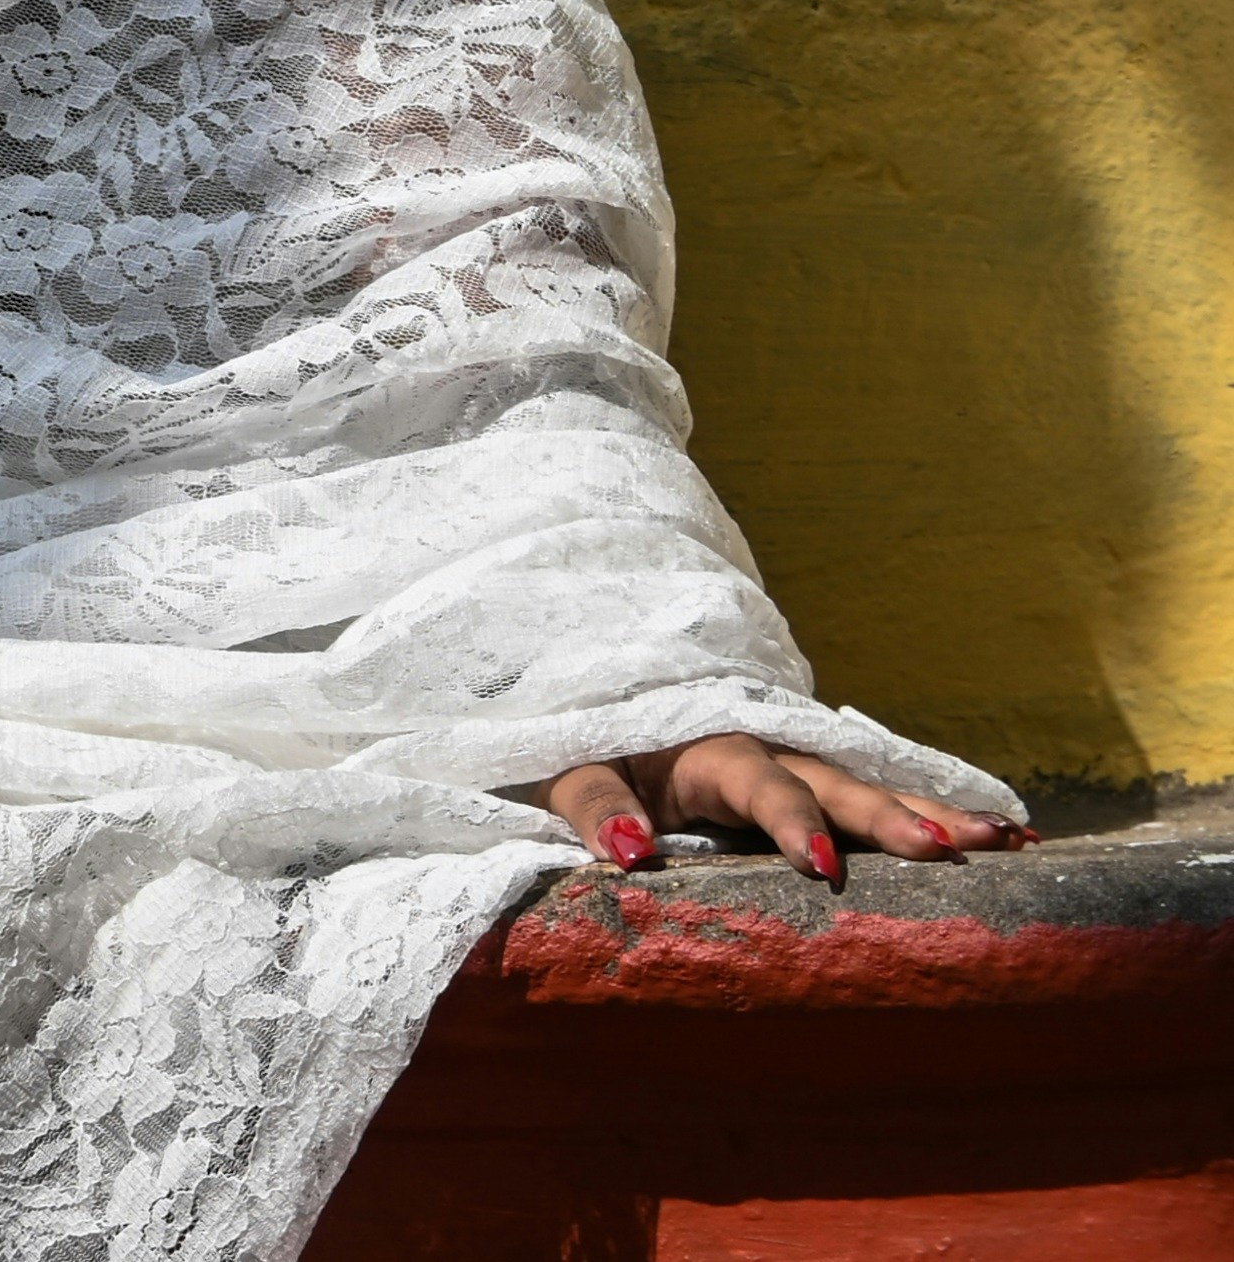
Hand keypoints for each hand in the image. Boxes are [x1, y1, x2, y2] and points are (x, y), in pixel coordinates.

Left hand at [543, 736, 1028, 884]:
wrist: (590, 711)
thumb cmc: (579, 748)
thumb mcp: (567, 773)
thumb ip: (596, 808)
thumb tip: (629, 853)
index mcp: (708, 746)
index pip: (760, 786)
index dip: (792, 822)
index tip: (824, 865)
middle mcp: (768, 750)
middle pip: (841, 784)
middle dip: (898, 816)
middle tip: (960, 846)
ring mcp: (800, 766)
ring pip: (877, 787)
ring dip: (940, 813)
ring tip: (1010, 839)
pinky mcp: (814, 784)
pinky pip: (881, 796)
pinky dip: (938, 812)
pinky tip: (1006, 836)